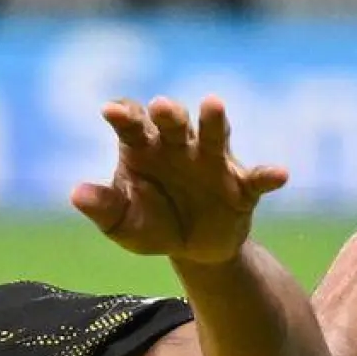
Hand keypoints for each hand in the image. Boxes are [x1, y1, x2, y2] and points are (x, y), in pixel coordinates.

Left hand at [73, 96, 287, 264]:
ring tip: (214, 104)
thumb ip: (104, 208)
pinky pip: (257, 178)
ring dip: (214, 120)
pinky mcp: (243, 186)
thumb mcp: (124, 224)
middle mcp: (179, 146)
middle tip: (163, 108)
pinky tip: (280, 175)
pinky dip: (268, 175)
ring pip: (214, 135)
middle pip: (173, 122)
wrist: (195, 250)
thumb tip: (77, 194)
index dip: (124, 115)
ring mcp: (213, 162)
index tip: (111, 112)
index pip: (132, 123)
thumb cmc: (153, 224)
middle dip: (169, 113)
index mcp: (143, 147)